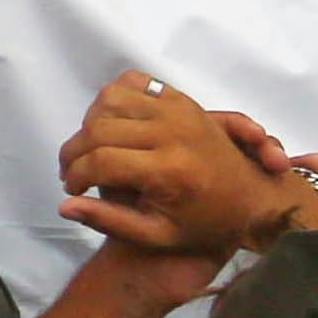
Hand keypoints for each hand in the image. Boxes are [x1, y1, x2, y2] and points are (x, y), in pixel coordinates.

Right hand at [55, 72, 306, 261]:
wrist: (253, 201)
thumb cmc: (205, 225)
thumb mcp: (157, 235)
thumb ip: (109, 221)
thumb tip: (64, 206)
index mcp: (168, 171)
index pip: (100, 162)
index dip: (75, 175)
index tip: (71, 190)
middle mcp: (172, 133)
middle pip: (98, 129)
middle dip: (74, 152)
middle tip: (73, 173)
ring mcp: (178, 110)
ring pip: (109, 100)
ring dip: (90, 124)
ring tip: (92, 150)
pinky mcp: (181, 99)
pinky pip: (133, 82)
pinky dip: (115, 98)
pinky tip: (114, 124)